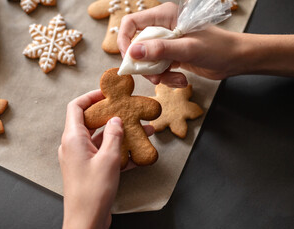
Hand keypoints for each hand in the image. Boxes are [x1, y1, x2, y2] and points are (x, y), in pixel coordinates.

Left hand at [59, 90, 153, 228]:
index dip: (91, 96)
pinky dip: (118, 150)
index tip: (108, 93)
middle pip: (90, 121)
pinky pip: (103, 153)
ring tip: (141, 129)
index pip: (76, 106)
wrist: (86, 221)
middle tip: (129, 109)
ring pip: (100, 138)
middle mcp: (74, 145)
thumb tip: (116, 119)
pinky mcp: (89, 169)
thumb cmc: (93, 191)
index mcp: (73, 138)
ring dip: (119, 133)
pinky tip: (137, 151)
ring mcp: (81, 158)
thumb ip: (113, 135)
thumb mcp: (108, 159)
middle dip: (111, 115)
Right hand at [118, 2, 241, 85]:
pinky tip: (181, 80)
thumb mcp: (188, 49)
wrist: (236, 59)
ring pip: (147, 61)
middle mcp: (163, 27)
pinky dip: (167, 78)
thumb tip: (132, 53)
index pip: (131, 23)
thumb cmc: (218, 47)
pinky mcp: (171, 55)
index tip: (128, 59)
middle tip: (155, 77)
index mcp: (165, 16)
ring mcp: (167, 43)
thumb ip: (160, 50)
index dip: (124, 41)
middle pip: (137, 47)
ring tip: (176, 79)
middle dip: (145, 65)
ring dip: (159, 75)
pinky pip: (159, 69)